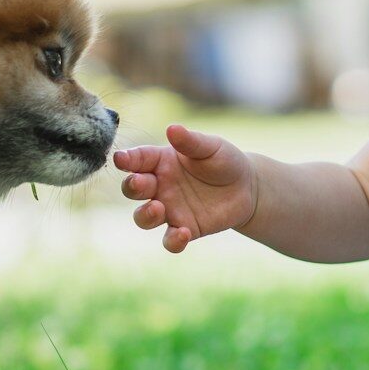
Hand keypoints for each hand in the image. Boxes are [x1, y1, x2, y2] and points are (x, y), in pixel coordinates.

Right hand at [112, 124, 257, 252]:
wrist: (247, 188)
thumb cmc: (224, 160)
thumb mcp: (211, 147)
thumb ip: (190, 141)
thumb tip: (172, 128)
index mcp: (161, 161)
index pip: (138, 159)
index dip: (127, 159)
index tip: (121, 159)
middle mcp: (160, 186)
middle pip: (133, 189)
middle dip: (132, 187)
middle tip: (140, 183)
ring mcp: (169, 209)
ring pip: (144, 217)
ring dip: (145, 215)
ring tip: (158, 209)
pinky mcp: (184, 229)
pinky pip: (170, 240)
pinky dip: (172, 241)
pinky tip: (183, 233)